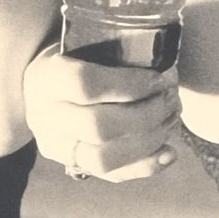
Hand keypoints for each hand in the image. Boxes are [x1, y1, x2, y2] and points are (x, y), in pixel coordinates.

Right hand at [23, 44, 180, 182]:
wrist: (47, 88)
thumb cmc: (76, 57)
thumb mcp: (83, 41)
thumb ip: (113, 45)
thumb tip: (162, 53)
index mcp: (47, 78)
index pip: (84, 83)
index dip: (129, 84)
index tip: (159, 77)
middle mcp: (46, 117)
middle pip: (98, 126)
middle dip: (146, 114)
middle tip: (171, 98)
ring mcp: (59, 148)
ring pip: (104, 159)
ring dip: (149, 141)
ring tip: (171, 118)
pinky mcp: (76, 166)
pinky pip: (113, 176)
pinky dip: (146, 167)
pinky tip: (169, 152)